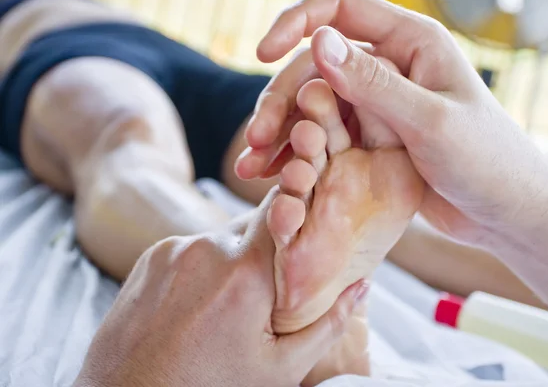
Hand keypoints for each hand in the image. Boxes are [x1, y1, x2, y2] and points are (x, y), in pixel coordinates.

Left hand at [73, 188, 368, 386]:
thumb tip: (363, 284)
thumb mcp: (280, 368)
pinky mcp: (152, 255)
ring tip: (230, 304)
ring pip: (224, 237)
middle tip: (273, 286)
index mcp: (246, 273)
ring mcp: (175, 249)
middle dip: (271, 247)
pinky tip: (199, 304)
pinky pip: (193, 247)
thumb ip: (329, 322)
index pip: (286, 211)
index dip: (302, 215)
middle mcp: (208, 248)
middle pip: (257, 225)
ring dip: (236, 258)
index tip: (311, 228)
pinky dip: (205, 265)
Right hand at [237, 0, 547, 247]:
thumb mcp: (430, 121)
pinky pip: (323, 135)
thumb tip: (319, 41)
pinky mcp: (370, 137)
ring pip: (312, 104)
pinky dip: (295, 153)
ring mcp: (377, 103)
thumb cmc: (486, 162)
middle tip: (257, 140)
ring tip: (252, 166)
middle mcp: (390, 66)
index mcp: (411, 42)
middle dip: (280, 99)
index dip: (295, 23)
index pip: (340, 9)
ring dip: (280, 132)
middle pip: (315, 65)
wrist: (504, 212)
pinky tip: (271, 176)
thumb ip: (374, 83)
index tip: (262, 53)